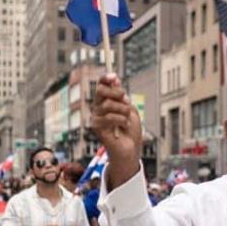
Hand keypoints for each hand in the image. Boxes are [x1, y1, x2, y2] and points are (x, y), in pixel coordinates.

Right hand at [91, 74, 142, 189]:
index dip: (105, 78)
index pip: (101, 85)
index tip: (114, 76)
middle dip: (116, 93)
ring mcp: (95, 117)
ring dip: (123, 110)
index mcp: (105, 102)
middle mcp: (98, 108)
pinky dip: (121, 120)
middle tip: (126, 100)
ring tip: (127, 119)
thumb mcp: (129, 109)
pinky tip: (123, 127)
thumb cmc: (130, 130)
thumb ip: (121, 96)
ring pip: (108, 104)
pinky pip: (109, 117)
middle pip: (101, 91)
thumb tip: (115, 79)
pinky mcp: (96, 127)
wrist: (130, 148)